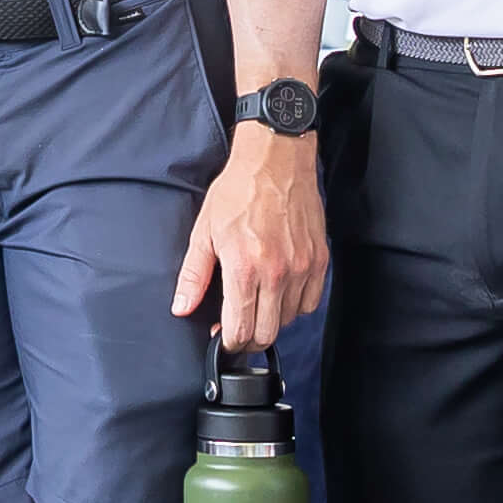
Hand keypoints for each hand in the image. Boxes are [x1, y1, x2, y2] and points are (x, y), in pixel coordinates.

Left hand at [172, 130, 327, 350]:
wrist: (276, 161)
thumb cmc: (238, 192)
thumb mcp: (204, 231)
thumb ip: (193, 275)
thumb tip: (182, 306)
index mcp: (245, 268)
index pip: (240, 330)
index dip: (229, 342)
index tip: (223, 337)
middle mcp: (277, 273)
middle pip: (267, 334)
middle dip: (249, 339)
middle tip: (238, 328)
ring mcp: (303, 267)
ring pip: (290, 320)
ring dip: (272, 320)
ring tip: (257, 304)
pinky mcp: (320, 259)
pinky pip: (310, 302)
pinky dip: (295, 305)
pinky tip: (280, 293)